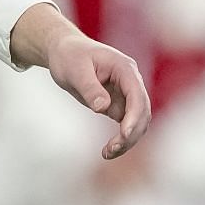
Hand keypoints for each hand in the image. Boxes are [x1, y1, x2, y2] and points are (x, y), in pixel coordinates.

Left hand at [11, 3, 151, 159]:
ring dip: (128, 140)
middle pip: (142, 112)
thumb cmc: (68, 56)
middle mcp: (131, 82)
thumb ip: (89, 87)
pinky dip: (121, 139)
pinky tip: (108, 151)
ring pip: (137, 122)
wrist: (62, 51)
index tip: (124, 134)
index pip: (137, 95)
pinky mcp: (118, 104)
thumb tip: (102, 107)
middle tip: (112, 149)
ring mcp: (126, 94)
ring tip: (107, 153)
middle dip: (131, 133)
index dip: (134, 116)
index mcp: (124, 69)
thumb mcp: (74, 69)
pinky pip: (125, 125)